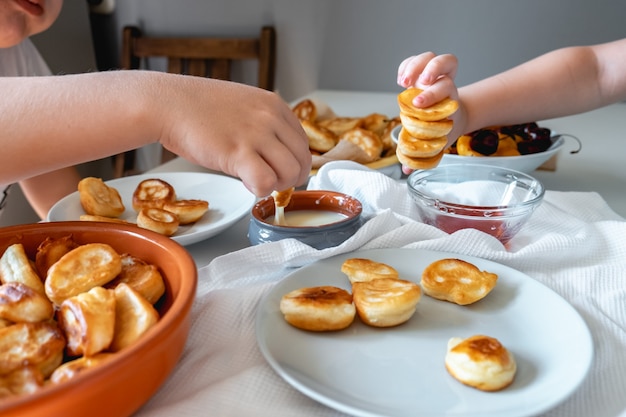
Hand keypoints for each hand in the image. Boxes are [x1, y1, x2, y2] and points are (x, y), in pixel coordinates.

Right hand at [156, 76, 311, 196]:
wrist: (167, 103)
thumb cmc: (198, 108)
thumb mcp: (244, 106)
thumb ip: (265, 125)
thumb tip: (278, 154)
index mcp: (275, 106)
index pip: (303, 144)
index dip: (292, 163)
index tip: (277, 170)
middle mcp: (271, 118)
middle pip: (302, 162)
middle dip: (289, 178)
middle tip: (268, 181)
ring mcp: (256, 134)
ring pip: (290, 174)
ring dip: (275, 185)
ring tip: (256, 181)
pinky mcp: (238, 152)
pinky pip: (266, 182)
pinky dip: (260, 191)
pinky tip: (246, 184)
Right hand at [396, 52, 464, 173]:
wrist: (455, 117)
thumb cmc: (443, 130)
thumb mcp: (437, 143)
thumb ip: (422, 155)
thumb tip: (407, 171)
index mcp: (449, 98)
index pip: (446, 86)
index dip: (433, 93)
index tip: (419, 105)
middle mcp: (443, 82)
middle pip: (444, 62)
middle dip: (430, 70)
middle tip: (415, 85)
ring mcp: (432, 75)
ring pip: (430, 57)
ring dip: (415, 65)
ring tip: (403, 82)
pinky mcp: (421, 72)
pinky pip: (414, 61)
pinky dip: (405, 66)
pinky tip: (400, 80)